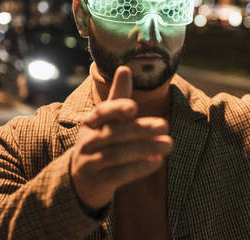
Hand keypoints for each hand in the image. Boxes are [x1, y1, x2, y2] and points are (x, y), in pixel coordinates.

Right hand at [70, 66, 172, 209]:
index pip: (102, 112)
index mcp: (91, 122)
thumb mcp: (107, 120)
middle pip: (114, 133)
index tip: (134, 107)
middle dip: (141, 129)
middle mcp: (88, 141)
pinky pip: (118, 175)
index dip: (117, 109)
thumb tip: (125, 67)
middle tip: (165, 125)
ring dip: (145, 149)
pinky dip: (138, 168)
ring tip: (168, 144)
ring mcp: (90, 162)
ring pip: (117, 155)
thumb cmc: (101, 141)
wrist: (81, 180)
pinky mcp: (98, 182)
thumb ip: (118, 96)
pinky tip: (157, 162)